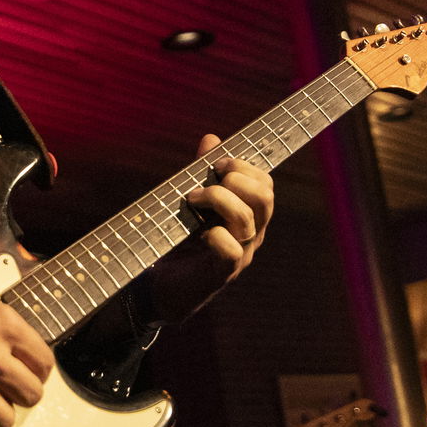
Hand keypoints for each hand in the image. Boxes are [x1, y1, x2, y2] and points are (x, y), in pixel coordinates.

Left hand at [151, 135, 275, 323]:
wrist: (160, 288)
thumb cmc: (179, 242)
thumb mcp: (192, 202)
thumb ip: (202, 172)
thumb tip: (211, 139)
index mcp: (249, 215)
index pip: (266, 184)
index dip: (245, 166)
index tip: (218, 162)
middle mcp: (251, 235)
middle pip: (265, 197)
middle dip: (236, 178)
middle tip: (208, 179)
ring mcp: (240, 255)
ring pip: (247, 218)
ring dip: (217, 199)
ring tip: (190, 199)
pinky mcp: (221, 274)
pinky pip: (231, 250)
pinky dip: (214, 235)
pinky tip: (198, 233)